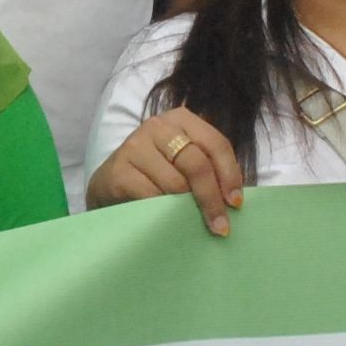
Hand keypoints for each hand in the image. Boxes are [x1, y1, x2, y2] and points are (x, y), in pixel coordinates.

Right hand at [88, 110, 247, 234]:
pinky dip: (163, 212)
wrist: (110, 182)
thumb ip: (209, 168)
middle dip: (211, 199)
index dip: (230, 175)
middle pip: (197, 164)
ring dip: (186, 208)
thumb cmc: (157, 172)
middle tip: (220, 226)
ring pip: (175, 184)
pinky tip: (165, 218)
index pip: (216, 143)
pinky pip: (151, 197)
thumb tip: (234, 199)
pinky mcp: (119, 170)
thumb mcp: (184, 161)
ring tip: (189, 220)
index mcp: (181, 119)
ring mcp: (135, 146)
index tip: (235, 203)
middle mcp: (158, 126)